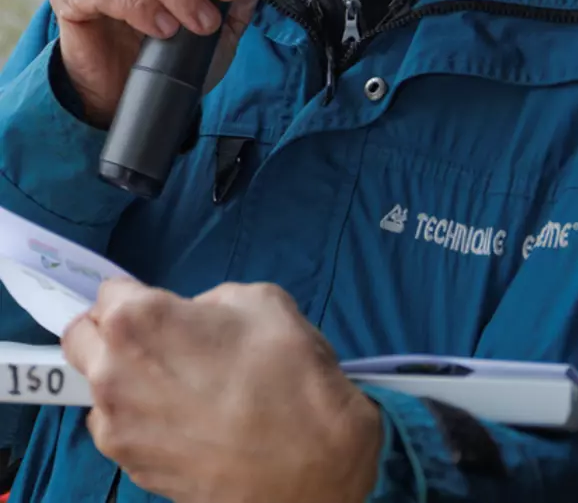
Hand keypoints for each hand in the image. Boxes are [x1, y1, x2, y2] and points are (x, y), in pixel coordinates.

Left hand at [62, 280, 382, 502]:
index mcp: (137, 321)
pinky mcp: (132, 471)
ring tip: (181, 388)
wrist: (312, 461)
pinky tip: (190, 423)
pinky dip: (145, 421)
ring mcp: (118, 429)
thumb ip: (207, 304)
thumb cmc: (287, 369)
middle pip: (79, 339)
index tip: (162, 307)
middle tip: (154, 340)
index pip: (107, 291)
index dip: (138, 295)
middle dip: (108, 333)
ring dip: (125, 380)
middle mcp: (111, 374)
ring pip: (99, 390)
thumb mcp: (259, 300)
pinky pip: (124, 430)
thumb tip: (192, 322)